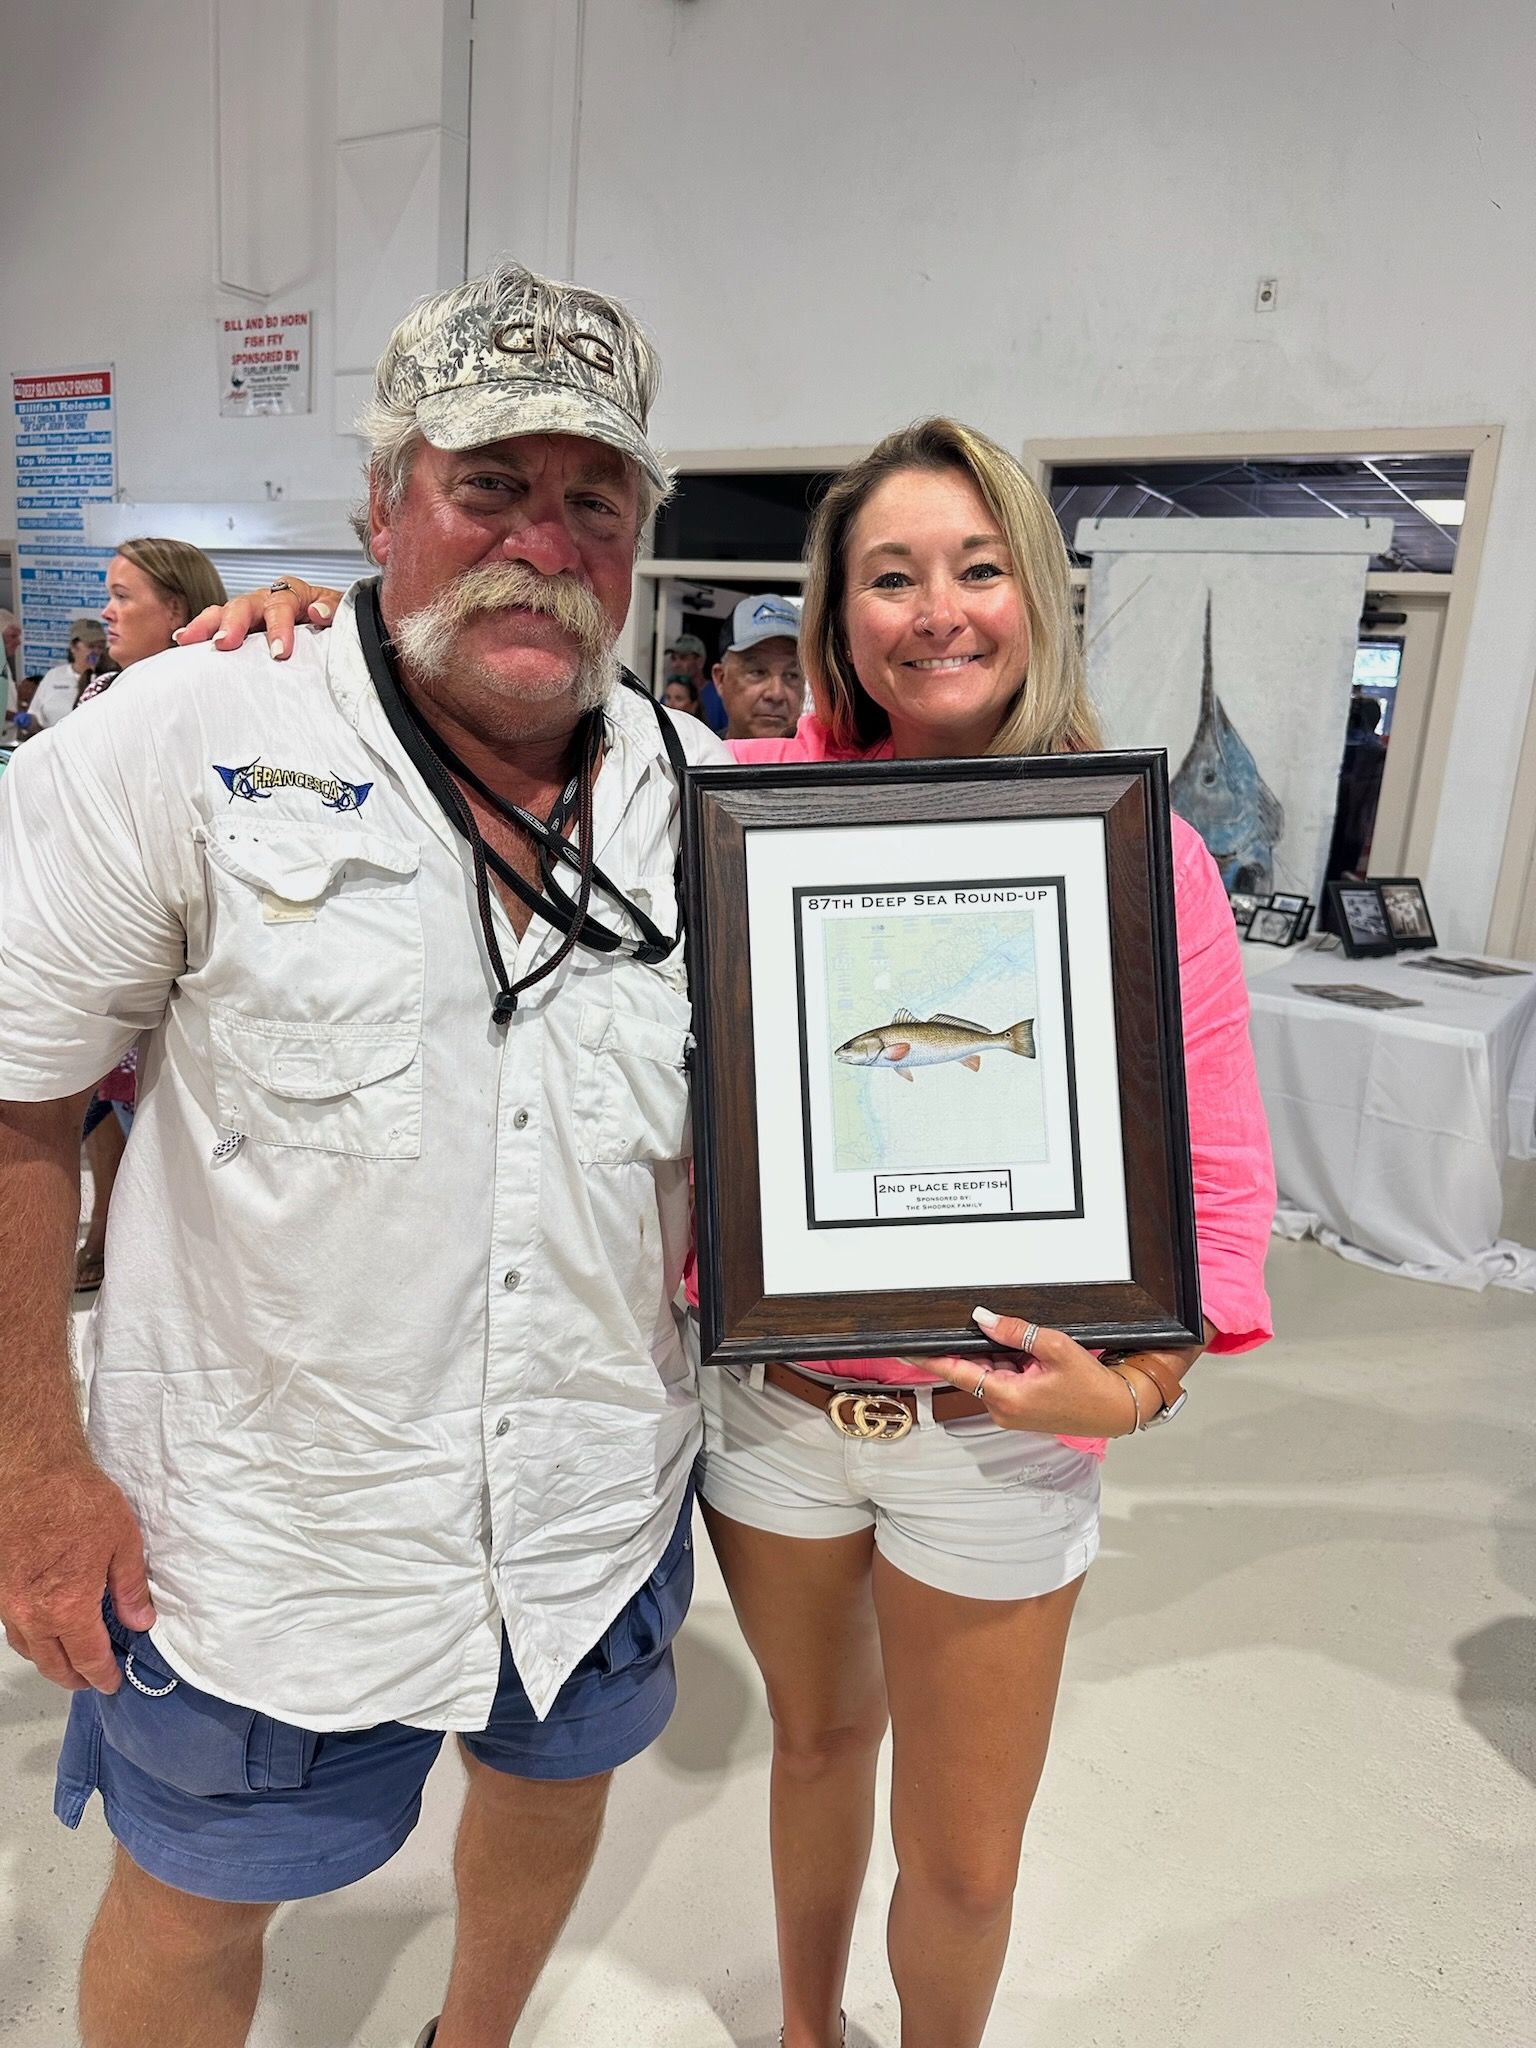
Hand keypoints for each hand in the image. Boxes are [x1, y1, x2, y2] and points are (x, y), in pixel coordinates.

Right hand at [0, 1456, 154, 1691]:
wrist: (31, 1473)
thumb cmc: (78, 1501)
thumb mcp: (122, 1543)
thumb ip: (130, 1589)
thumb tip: (140, 1622)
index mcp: (67, 1608)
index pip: (87, 1659)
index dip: (102, 1675)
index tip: (112, 1682)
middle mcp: (32, 1614)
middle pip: (52, 1664)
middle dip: (74, 1677)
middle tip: (91, 1680)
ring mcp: (8, 1603)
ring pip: (28, 1648)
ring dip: (49, 1660)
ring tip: (69, 1661)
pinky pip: (13, 1627)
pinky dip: (31, 1638)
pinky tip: (44, 1630)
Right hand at [174, 576, 341, 661]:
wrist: (329, 622)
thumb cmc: (332, 619)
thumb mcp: (342, 612)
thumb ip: (334, 609)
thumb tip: (319, 612)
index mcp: (293, 593)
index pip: (282, 605)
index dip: (279, 627)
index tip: (280, 652)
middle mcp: (266, 599)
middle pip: (245, 605)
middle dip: (234, 623)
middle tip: (225, 643)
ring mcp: (250, 612)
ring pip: (224, 612)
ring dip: (207, 625)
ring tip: (189, 639)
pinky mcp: (240, 626)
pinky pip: (216, 623)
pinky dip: (200, 630)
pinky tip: (183, 640)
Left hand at [927, 1307, 1173, 1437]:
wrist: (1117, 1410)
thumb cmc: (1091, 1384)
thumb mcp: (1055, 1348)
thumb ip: (1016, 1332)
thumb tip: (983, 1319)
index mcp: (1006, 1396)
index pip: (957, 1372)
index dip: (930, 1358)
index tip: (905, 1348)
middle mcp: (1002, 1408)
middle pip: (975, 1369)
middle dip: (982, 1347)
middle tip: (999, 1330)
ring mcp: (1010, 1411)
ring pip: (990, 1372)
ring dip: (1002, 1356)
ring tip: (1035, 1350)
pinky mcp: (1019, 1409)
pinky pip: (1004, 1380)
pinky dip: (1011, 1364)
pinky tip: (1034, 1358)